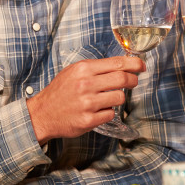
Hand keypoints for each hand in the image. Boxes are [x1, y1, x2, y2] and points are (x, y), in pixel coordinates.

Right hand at [27, 56, 144, 142]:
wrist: (42, 113)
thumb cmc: (60, 91)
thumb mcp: (74, 72)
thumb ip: (96, 68)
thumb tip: (122, 65)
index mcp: (83, 69)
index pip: (117, 63)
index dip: (134, 64)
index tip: (141, 66)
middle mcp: (86, 85)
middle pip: (122, 79)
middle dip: (133, 80)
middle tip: (134, 81)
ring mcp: (87, 103)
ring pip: (119, 98)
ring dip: (118, 97)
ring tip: (108, 98)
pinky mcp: (88, 120)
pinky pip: (111, 114)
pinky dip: (108, 112)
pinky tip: (98, 110)